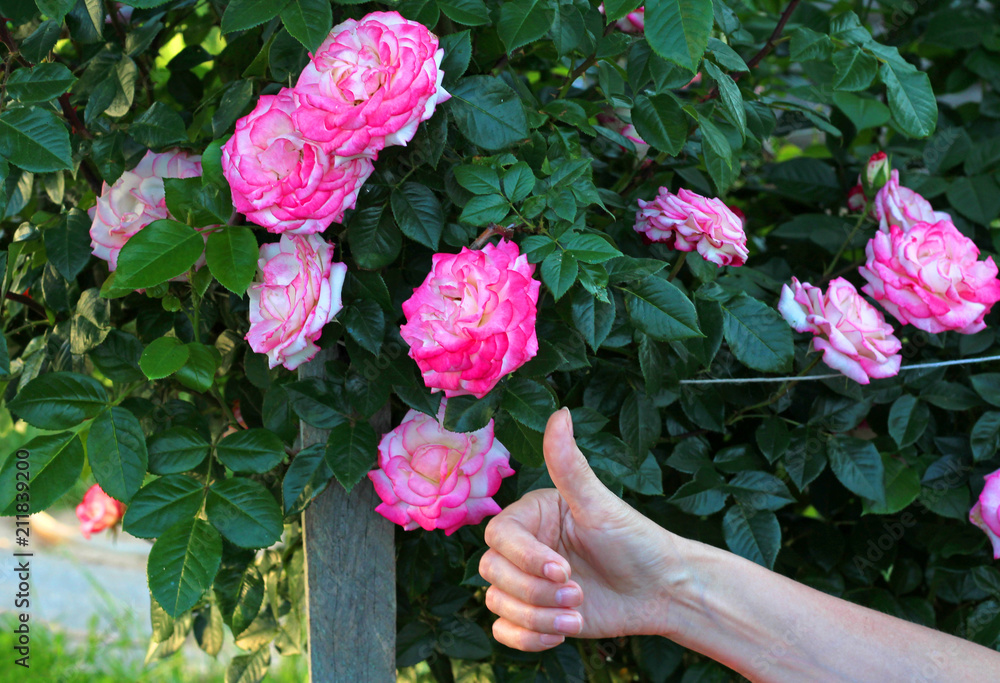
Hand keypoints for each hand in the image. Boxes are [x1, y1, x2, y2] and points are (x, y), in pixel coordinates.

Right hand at [480, 407, 677, 650]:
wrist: (660, 591)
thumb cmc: (635, 540)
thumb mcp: (601, 504)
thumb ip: (570, 465)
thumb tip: (560, 412)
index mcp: (531, 516)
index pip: (499, 537)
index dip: (524, 558)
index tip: (563, 570)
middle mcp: (523, 548)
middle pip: (492, 573)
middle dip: (534, 593)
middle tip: (578, 596)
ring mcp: (526, 583)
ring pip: (498, 604)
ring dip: (536, 618)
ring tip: (577, 618)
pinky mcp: (534, 615)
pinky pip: (505, 632)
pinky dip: (528, 638)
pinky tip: (562, 633)